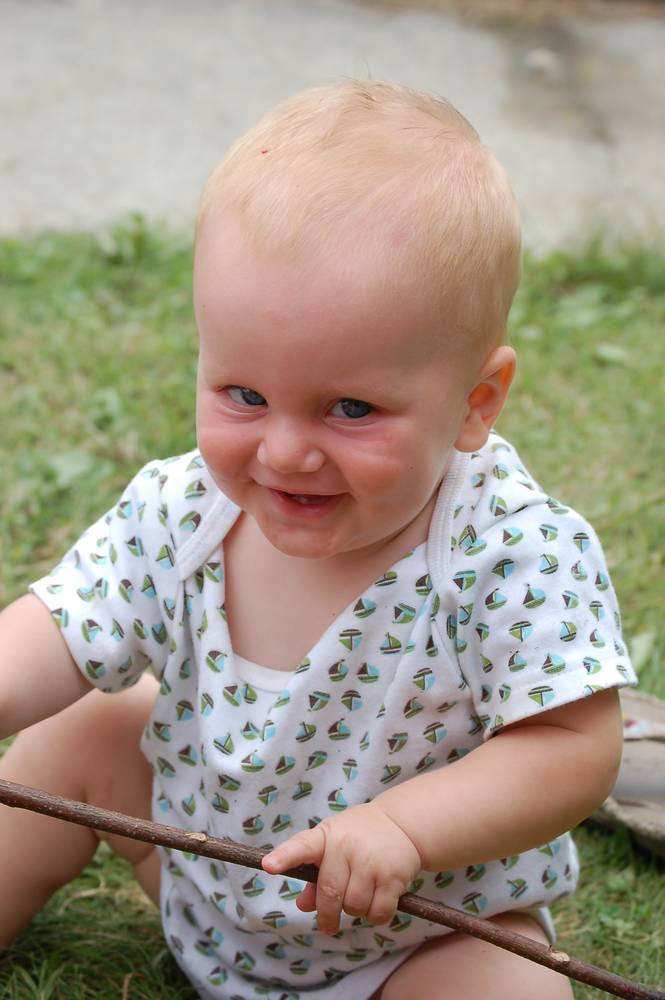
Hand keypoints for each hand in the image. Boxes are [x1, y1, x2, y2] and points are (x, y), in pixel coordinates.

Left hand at [261, 801, 421, 934]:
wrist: (402, 825)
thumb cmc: (358, 837)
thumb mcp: (333, 845)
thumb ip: (314, 875)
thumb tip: (302, 905)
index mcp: (326, 836)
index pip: (302, 846)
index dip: (284, 857)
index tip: (268, 866)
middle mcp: (347, 846)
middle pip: (329, 894)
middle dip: (327, 916)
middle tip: (328, 925)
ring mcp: (371, 862)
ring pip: (353, 907)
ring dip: (355, 911)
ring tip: (361, 894)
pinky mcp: (393, 877)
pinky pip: (377, 913)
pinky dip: (375, 916)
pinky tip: (377, 900)